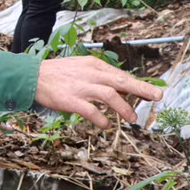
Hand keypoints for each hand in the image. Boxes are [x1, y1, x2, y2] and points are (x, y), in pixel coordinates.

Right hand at [34, 56, 162, 128]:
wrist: (32, 76)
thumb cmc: (58, 74)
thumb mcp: (80, 68)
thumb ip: (99, 77)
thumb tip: (120, 88)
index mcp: (93, 65)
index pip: (120, 74)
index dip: (138, 83)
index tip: (153, 91)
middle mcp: (90, 74)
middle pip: (121, 81)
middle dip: (141, 89)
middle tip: (157, 97)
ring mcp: (81, 87)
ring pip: (110, 96)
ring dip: (124, 108)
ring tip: (132, 118)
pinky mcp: (71, 100)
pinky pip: (92, 111)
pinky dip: (102, 120)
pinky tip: (105, 125)